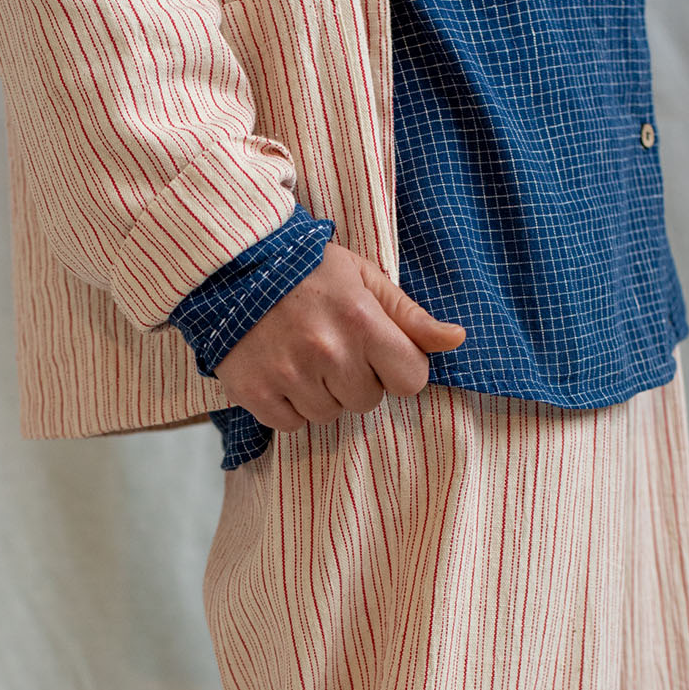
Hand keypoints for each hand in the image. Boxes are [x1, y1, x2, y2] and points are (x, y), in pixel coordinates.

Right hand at [214, 238, 466, 431]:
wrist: (231, 265)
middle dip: (355, 380)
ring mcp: (289, 374)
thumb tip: (457, 339)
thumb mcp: (363, 278)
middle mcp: (328, 351)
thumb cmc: (306, 269)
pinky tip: (279, 371)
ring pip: (328, 415)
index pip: (411, 380)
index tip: (376, 351)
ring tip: (301, 356)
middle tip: (329, 346)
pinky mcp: (255, 392)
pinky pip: (290, 424)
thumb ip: (409, 315)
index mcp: (362, 321)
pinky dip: (287, 406)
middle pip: (367, 401)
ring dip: (320, 394)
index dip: (397, 368)